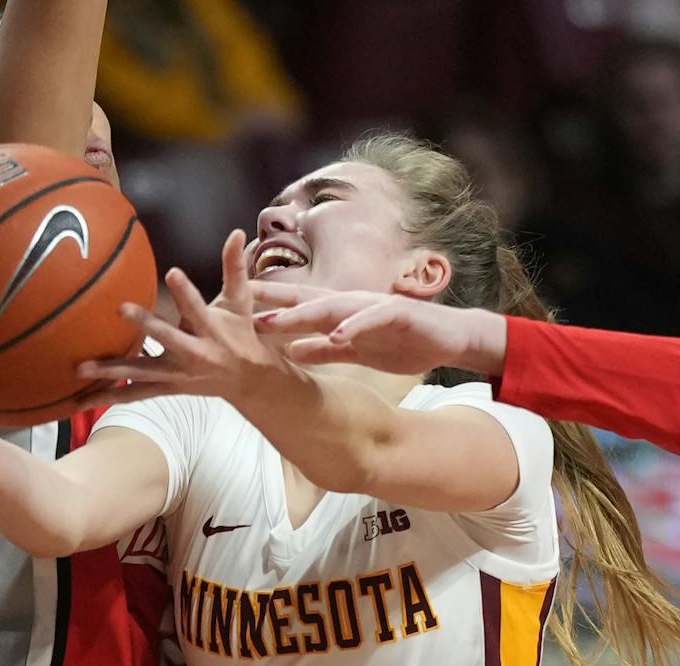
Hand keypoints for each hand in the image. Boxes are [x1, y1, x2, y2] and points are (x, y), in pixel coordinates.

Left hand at [75, 230, 300, 406]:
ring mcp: (176, 375)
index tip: (172, 272)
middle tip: (121, 308)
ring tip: (80, 368)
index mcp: (210, 330)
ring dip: (110, 373)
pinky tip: (80, 401)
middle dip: (145, 325)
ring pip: (141, 374)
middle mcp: (192, 354)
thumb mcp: (239, 302)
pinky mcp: (165, 388)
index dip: (185, 291)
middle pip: (166, 339)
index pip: (197, 307)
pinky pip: (133, 394)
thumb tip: (236, 231)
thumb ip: (234, 268)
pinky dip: (108, 396)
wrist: (246, 381)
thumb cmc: (239, 334)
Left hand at [251, 282, 506, 376]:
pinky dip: (354, 327)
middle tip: (233, 304)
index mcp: (340, 314)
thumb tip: (289, 351)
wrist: (450, 339)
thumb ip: (324, 349)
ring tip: (272, 322)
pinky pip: (372, 319)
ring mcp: (373, 307)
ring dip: (301, 314)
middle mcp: (352, 304)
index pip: (295, 306)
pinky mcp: (398, 314)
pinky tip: (337, 335)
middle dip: (269, 301)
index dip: (263, 305)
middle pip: (304, 300)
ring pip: (332, 307)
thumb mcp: (356, 353)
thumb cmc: (403, 342)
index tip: (229, 308)